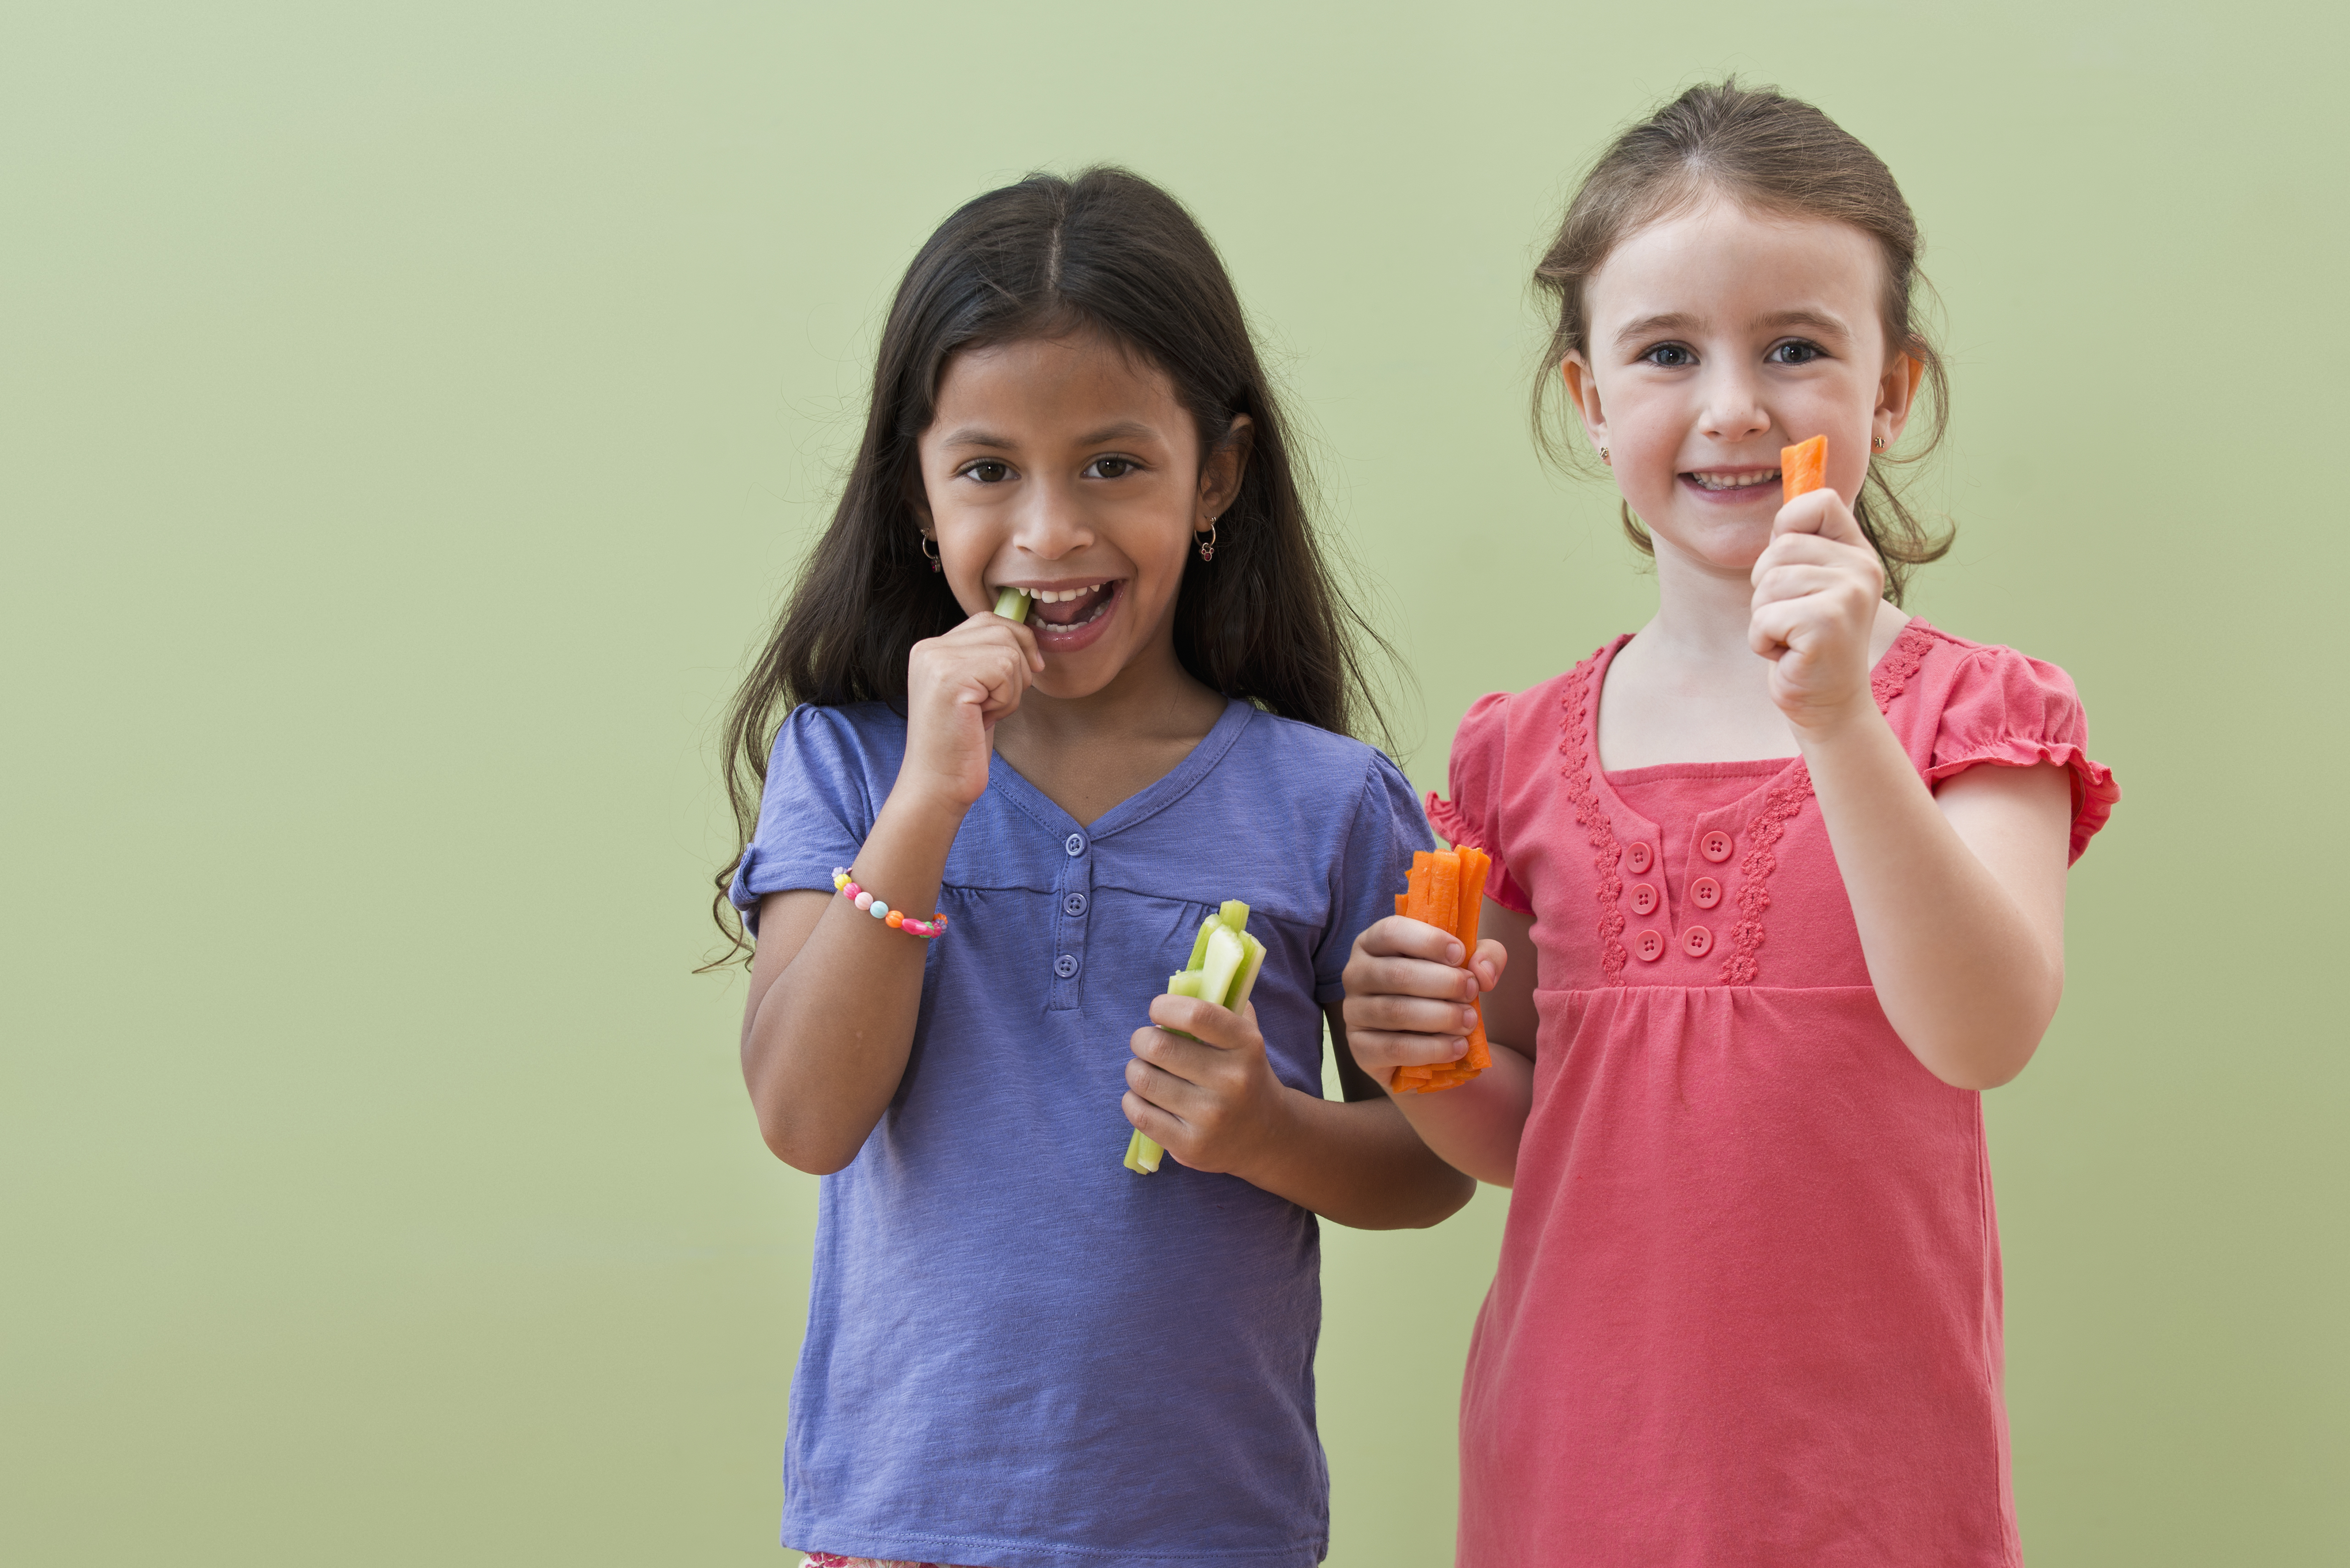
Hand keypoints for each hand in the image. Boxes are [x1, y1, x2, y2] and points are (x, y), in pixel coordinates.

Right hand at [898, 607, 1043, 809]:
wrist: (939, 784)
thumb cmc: (962, 743)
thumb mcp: (977, 691)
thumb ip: (989, 658)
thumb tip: (1030, 638)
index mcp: (931, 649)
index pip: (988, 620)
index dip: (1018, 642)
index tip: (1029, 672)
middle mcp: (929, 648)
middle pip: (1003, 629)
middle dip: (1019, 667)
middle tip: (1000, 703)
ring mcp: (937, 660)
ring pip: (1009, 651)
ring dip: (1012, 688)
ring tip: (987, 713)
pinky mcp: (950, 677)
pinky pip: (1006, 670)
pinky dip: (1007, 700)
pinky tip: (984, 720)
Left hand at [1123, 998, 1291, 1174]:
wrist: (1268, 1136)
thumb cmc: (1246, 1075)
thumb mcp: (1247, 1038)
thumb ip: (1222, 1006)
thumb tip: (1182, 982)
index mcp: (1246, 1046)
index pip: (1195, 1015)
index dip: (1164, 1007)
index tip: (1157, 1010)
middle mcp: (1232, 1081)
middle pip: (1158, 1047)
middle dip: (1141, 1039)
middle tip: (1146, 1043)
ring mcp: (1211, 1117)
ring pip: (1143, 1080)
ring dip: (1135, 1070)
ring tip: (1146, 1070)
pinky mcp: (1191, 1147)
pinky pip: (1139, 1113)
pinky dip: (1132, 1100)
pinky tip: (1144, 1097)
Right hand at [1338, 916, 1505, 1091]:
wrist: (1425, 1042)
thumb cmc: (1440, 991)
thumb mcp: (1465, 965)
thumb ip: (1485, 956)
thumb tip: (1483, 973)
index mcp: (1373, 943)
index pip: (1390, 932)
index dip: (1428, 941)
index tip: (1459, 954)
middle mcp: (1355, 974)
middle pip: (1396, 974)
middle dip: (1443, 983)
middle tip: (1472, 991)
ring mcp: (1353, 1012)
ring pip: (1396, 1012)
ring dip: (1441, 1017)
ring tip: (1469, 1021)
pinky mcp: (1359, 1048)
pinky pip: (1395, 1048)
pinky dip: (1432, 1048)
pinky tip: (1458, 1047)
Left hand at [1749, 486, 1883, 735]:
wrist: (1827, 702)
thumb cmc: (1806, 641)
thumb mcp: (1807, 585)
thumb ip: (1801, 541)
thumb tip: (1797, 459)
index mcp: (1856, 552)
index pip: (1818, 501)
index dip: (1788, 527)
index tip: (1789, 563)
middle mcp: (1860, 568)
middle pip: (1778, 549)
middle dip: (1765, 589)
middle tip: (1790, 619)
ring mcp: (1848, 595)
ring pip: (1766, 584)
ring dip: (1764, 618)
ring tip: (1791, 637)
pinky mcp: (1827, 623)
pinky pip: (1763, 617)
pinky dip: (1763, 642)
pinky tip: (1789, 654)